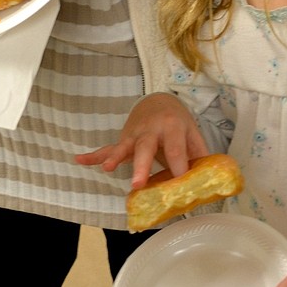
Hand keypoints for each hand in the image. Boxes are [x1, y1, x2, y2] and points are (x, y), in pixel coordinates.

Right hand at [75, 93, 208, 186]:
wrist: (158, 100)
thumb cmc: (177, 122)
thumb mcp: (192, 133)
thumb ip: (199, 155)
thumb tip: (207, 180)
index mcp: (173, 126)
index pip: (176, 150)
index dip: (179, 168)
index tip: (181, 186)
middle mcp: (152, 129)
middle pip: (146, 148)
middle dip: (141, 166)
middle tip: (138, 184)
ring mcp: (135, 134)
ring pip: (124, 147)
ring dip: (115, 158)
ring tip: (108, 168)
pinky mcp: (124, 140)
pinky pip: (107, 148)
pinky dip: (93, 155)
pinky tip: (79, 160)